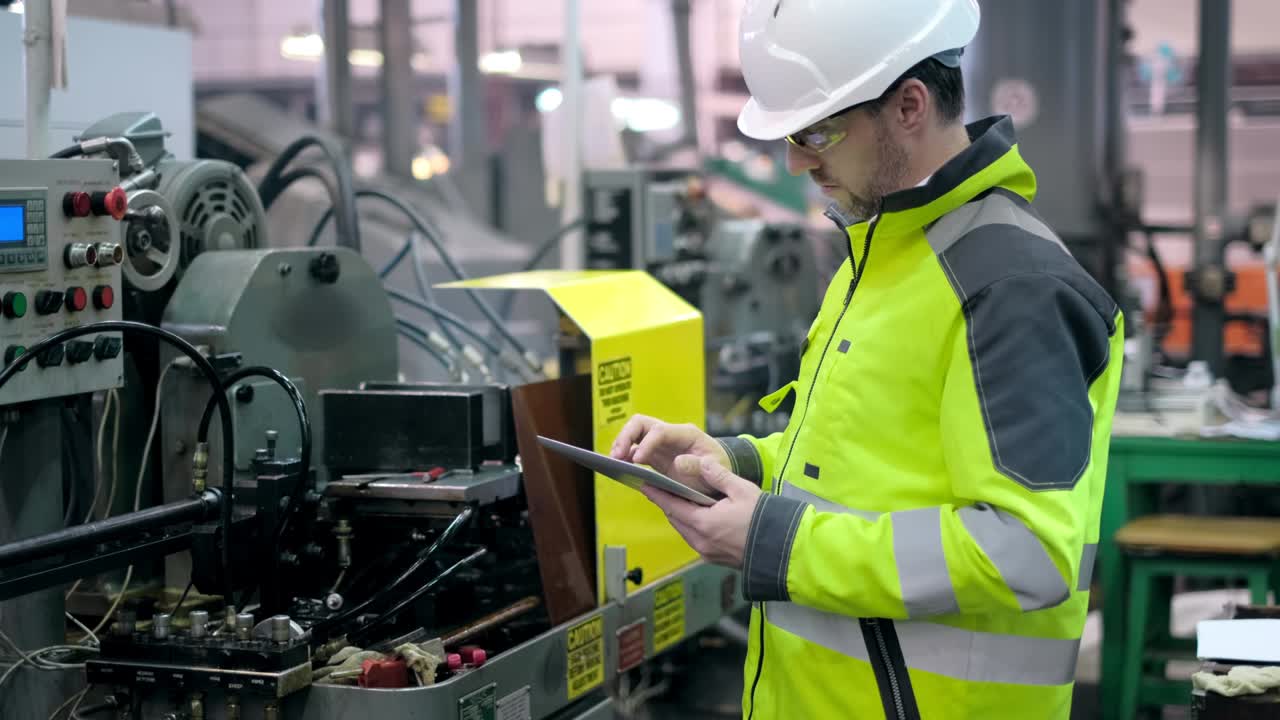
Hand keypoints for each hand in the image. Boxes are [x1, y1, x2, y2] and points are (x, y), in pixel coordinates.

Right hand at [611, 415, 729, 495]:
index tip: (637, 461)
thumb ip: (699, 466)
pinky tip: (619, 469)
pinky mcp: (653, 455)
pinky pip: (633, 451)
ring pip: (633, 434)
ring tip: (613, 463)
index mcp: (686, 433)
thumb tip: (677, 462)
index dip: (646, 444)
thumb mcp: (715, 469)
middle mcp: (669, 434)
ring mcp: (659, 443)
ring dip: (621, 445)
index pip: (659, 431)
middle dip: (625, 437)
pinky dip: (624, 457)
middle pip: (640, 424)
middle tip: (615, 457)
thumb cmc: (718, 469)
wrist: (718, 473)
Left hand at [641, 456, 761, 568]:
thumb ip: (718, 475)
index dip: (658, 495)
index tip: (645, 486)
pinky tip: (698, 518)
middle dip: (668, 505)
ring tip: (677, 502)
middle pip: (676, 520)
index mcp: (704, 523)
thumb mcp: (742, 490)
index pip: (672, 506)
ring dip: (680, 517)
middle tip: (659, 491)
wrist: (782, 548)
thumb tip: (702, 462)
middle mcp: (702, 541)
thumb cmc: (764, 518)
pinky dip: (692, 527)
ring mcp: (708, 553)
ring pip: (685, 532)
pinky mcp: (717, 559)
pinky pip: (696, 540)